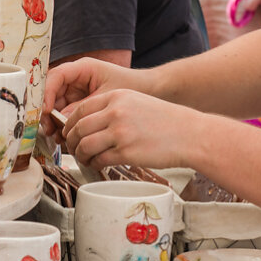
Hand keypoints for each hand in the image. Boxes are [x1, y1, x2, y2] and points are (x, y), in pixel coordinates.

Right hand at [41, 57, 143, 142]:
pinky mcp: (78, 103)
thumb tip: (63, 121)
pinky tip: (64, 136)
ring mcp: (75, 91)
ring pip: (55, 105)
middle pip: (51, 92)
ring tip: (57, 136)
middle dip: (47, 112)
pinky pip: (64, 113)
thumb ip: (84, 107)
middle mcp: (75, 78)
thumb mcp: (107, 96)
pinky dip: (62, 125)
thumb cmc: (131, 86)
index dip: (47, 92)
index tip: (47, 111)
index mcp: (83, 68)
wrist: (148, 91)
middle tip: (49, 129)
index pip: (56, 76)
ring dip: (53, 121)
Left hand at [62, 88, 197, 170]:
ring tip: (86, 159)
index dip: (69, 124)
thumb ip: (113, 108)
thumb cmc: (166, 121)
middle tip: (74, 148)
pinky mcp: (126, 152)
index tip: (70, 133)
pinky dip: (95, 164)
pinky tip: (99, 164)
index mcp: (118, 96)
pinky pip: (99, 160)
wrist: (190, 134)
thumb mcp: (137, 102)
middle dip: (72, 141)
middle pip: (78, 128)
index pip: (81, 109)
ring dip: (81, 155)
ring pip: (85, 146)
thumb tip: (87, 124)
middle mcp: (116, 112)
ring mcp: (121, 132)